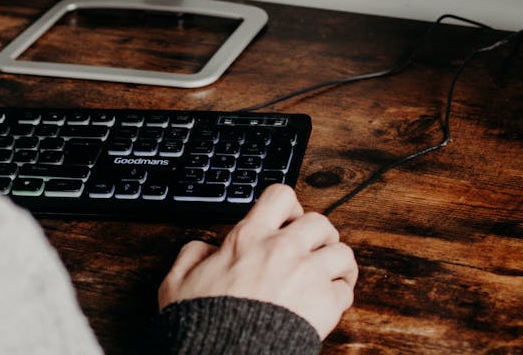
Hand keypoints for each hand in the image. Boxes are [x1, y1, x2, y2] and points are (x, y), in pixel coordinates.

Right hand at [157, 184, 357, 338]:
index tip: (288, 221)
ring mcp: (307, 275)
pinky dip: (339, 295)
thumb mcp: (177, 283)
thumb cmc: (202, 325)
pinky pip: (345, 290)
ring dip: (337, 263)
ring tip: (329, 275)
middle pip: (320, 222)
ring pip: (342, 252)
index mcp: (249, 238)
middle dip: (318, 235)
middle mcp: (282, 250)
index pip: (280, 196)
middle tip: (311, 251)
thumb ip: (192, 256)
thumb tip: (204, 249)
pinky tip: (327, 303)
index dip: (289, 207)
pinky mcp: (324, 304)